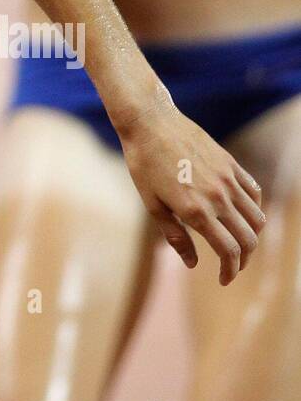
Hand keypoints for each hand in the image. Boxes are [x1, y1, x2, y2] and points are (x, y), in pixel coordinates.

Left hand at [117, 90, 264, 284]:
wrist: (150, 121)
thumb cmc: (143, 163)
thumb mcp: (151, 203)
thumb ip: (175, 235)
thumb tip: (192, 263)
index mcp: (196, 211)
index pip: (228, 252)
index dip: (230, 271)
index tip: (223, 278)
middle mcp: (217, 197)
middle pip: (248, 239)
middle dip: (243, 259)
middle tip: (232, 265)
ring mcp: (227, 179)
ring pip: (257, 217)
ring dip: (252, 236)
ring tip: (238, 241)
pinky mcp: (230, 163)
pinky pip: (253, 192)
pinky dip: (254, 208)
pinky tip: (240, 213)